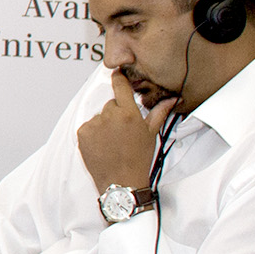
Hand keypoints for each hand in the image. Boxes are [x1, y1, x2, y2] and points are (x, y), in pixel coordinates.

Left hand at [78, 70, 176, 192]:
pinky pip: (88, 126)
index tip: (116, 72)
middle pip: (111, 104)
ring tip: (113, 141)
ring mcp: (94, 124)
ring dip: (104, 123)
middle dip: (117, 112)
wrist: (121, 181)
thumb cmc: (139, 158)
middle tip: (123, 130)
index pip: (121, 86)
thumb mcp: (151, 134)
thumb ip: (159, 112)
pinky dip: (93, 132)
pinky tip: (102, 144)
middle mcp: (110, 115)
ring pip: (99, 116)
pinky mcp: (82, 132)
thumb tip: (171, 99)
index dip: (119, 78)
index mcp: (129, 113)